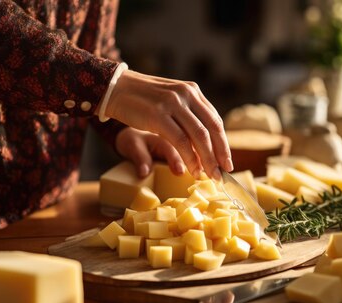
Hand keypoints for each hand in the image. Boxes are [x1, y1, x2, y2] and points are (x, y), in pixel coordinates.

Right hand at [104, 70, 232, 179]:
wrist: (114, 89)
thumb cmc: (142, 100)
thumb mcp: (170, 101)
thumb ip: (187, 115)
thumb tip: (204, 142)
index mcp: (192, 91)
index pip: (214, 120)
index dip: (223, 143)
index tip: (226, 161)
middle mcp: (186, 94)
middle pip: (212, 128)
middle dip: (220, 153)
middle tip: (224, 172)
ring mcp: (173, 103)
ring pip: (199, 136)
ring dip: (207, 159)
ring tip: (211, 175)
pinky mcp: (158, 114)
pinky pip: (181, 141)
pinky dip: (190, 158)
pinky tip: (193, 169)